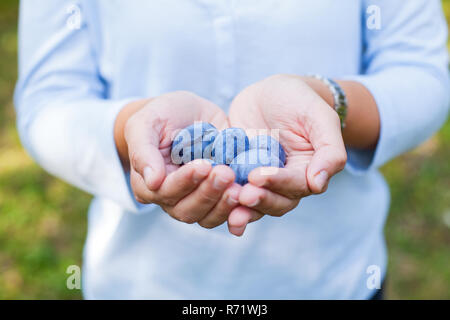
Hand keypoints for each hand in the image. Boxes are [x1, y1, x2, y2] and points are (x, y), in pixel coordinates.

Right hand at [118, 91, 241, 228]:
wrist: (189, 113)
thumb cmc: (162, 116)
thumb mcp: (146, 123)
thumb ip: (144, 151)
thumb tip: (153, 182)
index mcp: (148, 185)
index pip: (165, 192)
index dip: (184, 181)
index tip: (204, 165)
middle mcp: (172, 199)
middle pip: (187, 210)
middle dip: (208, 193)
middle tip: (225, 173)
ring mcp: (197, 200)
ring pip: (209, 217)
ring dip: (225, 205)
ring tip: (240, 187)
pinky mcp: (220, 197)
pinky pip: (230, 212)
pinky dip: (242, 207)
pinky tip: (251, 193)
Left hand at [227, 75, 346, 232]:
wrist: (271, 93)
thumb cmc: (300, 100)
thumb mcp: (319, 117)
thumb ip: (329, 150)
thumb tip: (318, 185)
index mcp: (307, 172)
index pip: (296, 186)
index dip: (278, 183)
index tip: (257, 176)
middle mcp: (284, 182)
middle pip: (276, 202)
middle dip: (259, 201)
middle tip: (241, 195)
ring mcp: (260, 180)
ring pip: (254, 203)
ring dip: (242, 209)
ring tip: (226, 206)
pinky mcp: (238, 174)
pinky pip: (232, 190)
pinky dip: (223, 199)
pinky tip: (211, 200)